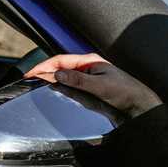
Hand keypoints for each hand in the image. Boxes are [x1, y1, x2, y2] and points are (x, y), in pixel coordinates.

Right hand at [25, 53, 163, 116]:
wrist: (139, 105)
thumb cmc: (125, 92)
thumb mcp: (101, 86)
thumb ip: (78, 81)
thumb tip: (57, 75)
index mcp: (90, 62)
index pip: (61, 60)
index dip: (44, 66)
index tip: (30, 74)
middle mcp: (87, 69)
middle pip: (60, 67)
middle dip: (43, 72)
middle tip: (28, 80)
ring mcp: (88, 79)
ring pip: (64, 77)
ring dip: (50, 80)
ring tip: (35, 85)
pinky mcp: (90, 90)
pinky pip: (70, 86)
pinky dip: (59, 88)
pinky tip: (53, 91)